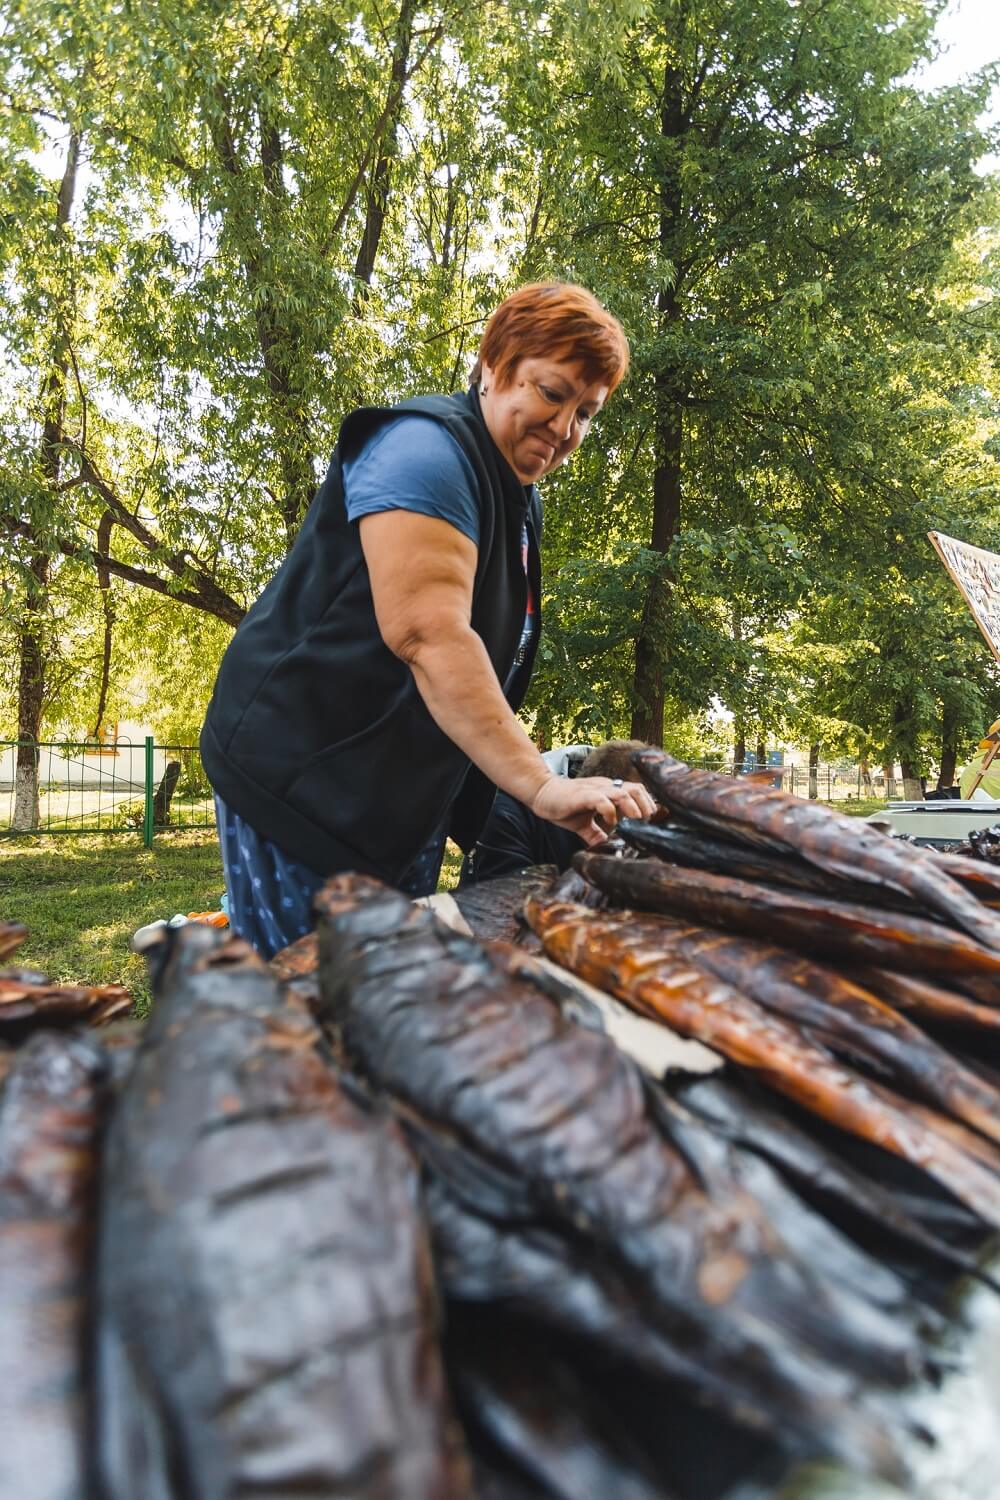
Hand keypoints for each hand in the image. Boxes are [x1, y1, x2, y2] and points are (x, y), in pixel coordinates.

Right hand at [530, 776, 656, 845]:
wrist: (541, 793)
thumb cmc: (563, 806)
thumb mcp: (583, 824)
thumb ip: (596, 834)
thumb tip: (606, 850)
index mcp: (609, 792)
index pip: (637, 792)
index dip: (647, 806)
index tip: (651, 824)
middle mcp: (606, 787)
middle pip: (637, 789)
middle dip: (646, 806)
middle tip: (647, 824)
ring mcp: (595, 790)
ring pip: (623, 792)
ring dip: (634, 808)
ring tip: (635, 823)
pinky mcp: (583, 795)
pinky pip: (602, 800)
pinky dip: (610, 811)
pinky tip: (611, 823)